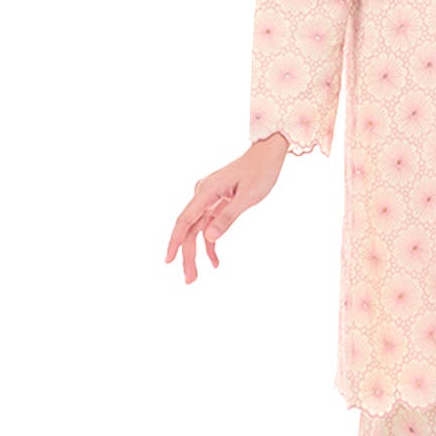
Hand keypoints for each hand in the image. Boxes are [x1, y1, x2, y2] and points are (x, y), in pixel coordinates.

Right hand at [164, 133, 288, 283]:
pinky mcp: (215, 202)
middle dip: (187, 255)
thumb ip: (228, 218)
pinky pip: (208, 226)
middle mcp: (202, 194)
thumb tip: (209, 238)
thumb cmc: (260, 172)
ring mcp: (208, 199)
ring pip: (196, 230)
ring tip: (196, 277)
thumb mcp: (248, 197)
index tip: (168, 260)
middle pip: (188, 229)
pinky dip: (210, 243)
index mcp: (206, 191)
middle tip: (189, 280)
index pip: (185, 220)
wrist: (267, 154)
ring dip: (196, 253)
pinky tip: (215, 261)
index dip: (174, 242)